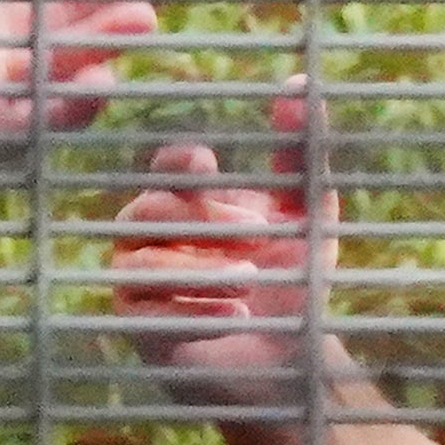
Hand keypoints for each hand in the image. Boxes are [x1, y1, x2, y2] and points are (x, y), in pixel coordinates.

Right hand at [108, 87, 339, 421]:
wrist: (294, 360)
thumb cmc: (295, 284)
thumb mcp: (308, 216)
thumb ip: (300, 155)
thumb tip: (295, 84)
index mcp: (190, 204)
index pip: (166, 170)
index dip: (178, 164)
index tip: (208, 168)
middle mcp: (154, 239)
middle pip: (149, 210)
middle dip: (202, 221)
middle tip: (258, 237)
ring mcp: (138, 283)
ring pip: (141, 260)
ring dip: (199, 268)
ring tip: (249, 281)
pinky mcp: (137, 327)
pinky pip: (143, 307)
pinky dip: (190, 308)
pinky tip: (233, 315)